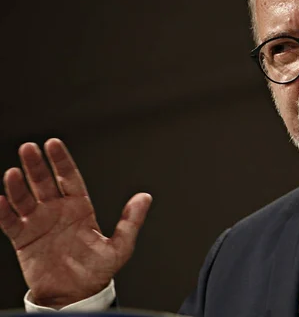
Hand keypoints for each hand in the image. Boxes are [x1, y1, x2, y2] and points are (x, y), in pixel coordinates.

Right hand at [0, 139, 151, 307]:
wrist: (75, 295)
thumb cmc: (97, 271)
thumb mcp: (120, 246)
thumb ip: (131, 221)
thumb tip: (145, 197)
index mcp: (80, 207)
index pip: (69, 177)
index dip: (61, 161)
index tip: (53, 144)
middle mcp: (57, 210)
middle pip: (44, 182)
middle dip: (36, 165)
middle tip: (29, 147)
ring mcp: (38, 223)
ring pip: (25, 198)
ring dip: (17, 185)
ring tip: (12, 172)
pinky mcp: (23, 239)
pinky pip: (9, 222)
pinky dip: (3, 211)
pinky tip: (0, 200)